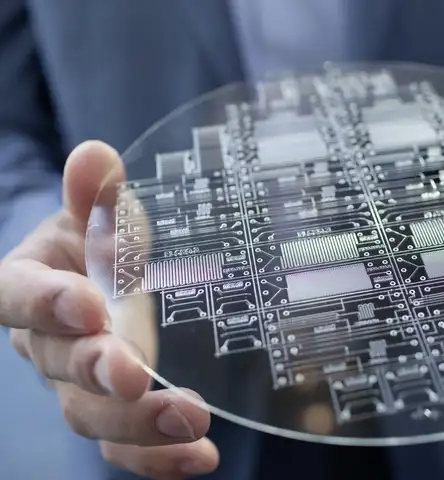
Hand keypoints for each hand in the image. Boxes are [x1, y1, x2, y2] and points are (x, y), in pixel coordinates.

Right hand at [1, 142, 218, 477]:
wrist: (102, 285)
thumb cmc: (96, 243)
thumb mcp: (99, 213)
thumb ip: (95, 194)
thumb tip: (95, 156)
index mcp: (30, 284)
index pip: (16, 296)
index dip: (44, 303)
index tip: (87, 306)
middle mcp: (48, 342)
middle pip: (59, 367)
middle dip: (97, 372)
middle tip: (135, 374)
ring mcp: (80, 384)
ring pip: (92, 415)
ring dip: (138, 423)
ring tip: (191, 425)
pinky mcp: (116, 411)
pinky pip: (127, 445)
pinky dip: (159, 457)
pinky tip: (201, 457)